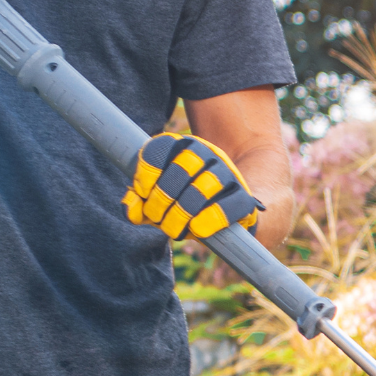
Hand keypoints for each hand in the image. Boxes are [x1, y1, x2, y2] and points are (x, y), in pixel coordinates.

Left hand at [124, 132, 263, 241]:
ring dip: (182, 213)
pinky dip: (210, 219)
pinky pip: (229, 205)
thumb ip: (139, 204)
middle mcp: (206, 153)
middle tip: (156, 218)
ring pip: (204, 187)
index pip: (160, 149)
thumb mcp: (157, 201)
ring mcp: (227, 173)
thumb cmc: (183, 203)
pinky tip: (197, 230)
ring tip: (173, 230)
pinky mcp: (244, 197)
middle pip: (182, 168)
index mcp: (180, 146)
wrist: (225, 211)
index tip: (141, 194)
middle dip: (163, 197)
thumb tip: (131, 212)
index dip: (147, 173)